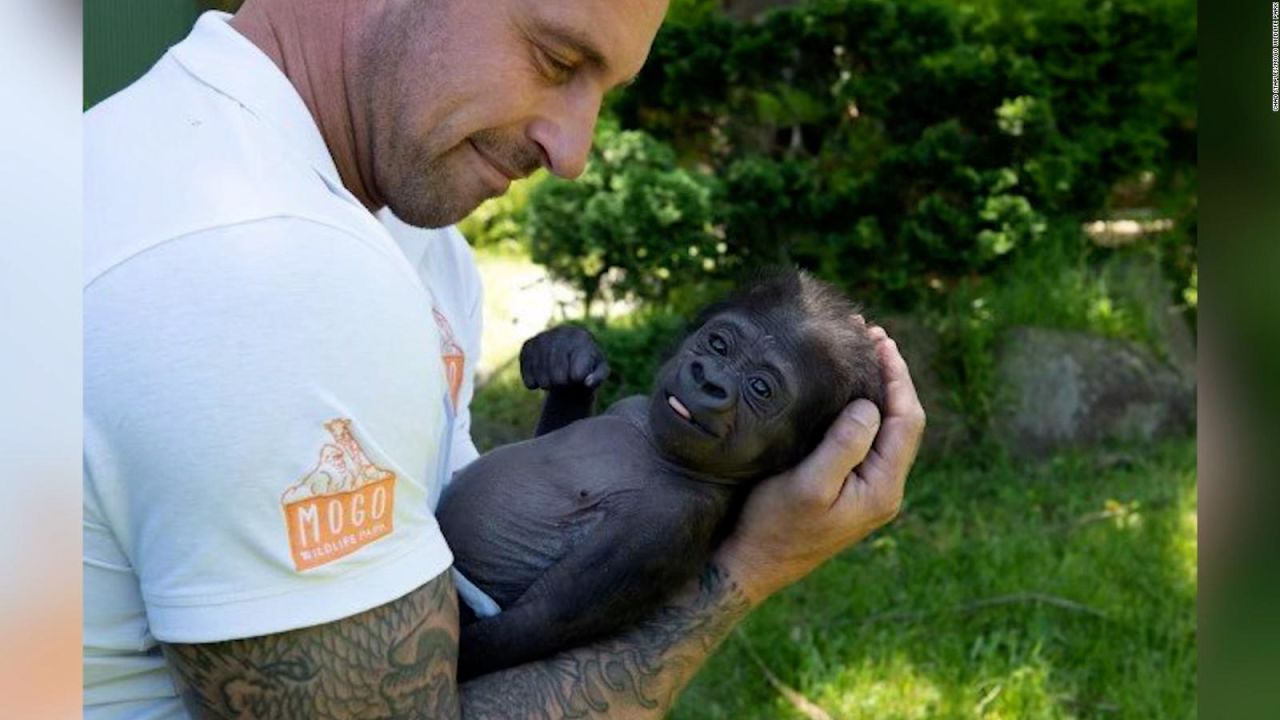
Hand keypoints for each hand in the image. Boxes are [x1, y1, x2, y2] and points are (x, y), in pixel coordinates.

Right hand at [519, 325, 609, 391]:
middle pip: (557, 372)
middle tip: (563, 383)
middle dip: (560, 383)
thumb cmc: (587, 366)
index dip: (575, 379)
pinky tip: (537, 382)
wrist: (568, 357)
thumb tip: (587, 382)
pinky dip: (531, 380)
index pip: (576, 370)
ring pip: (540, 371)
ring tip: (552, 383)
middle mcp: (562, 332)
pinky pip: (526, 367)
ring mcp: (543, 336)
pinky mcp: (529, 344)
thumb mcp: (599, 372)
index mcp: (582, 338)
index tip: (577, 378)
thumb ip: (598, 378)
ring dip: (546, 383)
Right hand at [714, 326, 925, 604]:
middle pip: (901, 421)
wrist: (750, 566)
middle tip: (871, 334)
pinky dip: (860, 408)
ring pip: (884, 429)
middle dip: (890, 376)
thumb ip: (844, 445)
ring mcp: (865, 490)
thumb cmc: (773, 527)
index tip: (880, 341)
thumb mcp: (808, 485)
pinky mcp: (846, 489)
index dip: (898, 377)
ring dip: (876, 389)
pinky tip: (843, 390)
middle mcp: (883, 489)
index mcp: (882, 487)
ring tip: (861, 352)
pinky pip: (866, 440)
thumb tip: (870, 405)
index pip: (906, 420)